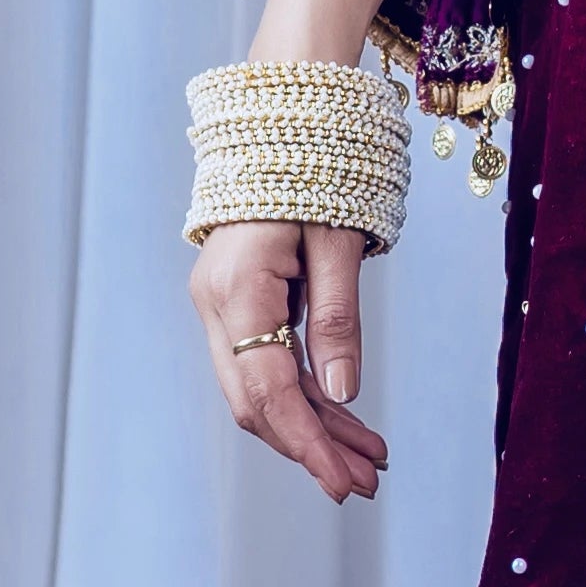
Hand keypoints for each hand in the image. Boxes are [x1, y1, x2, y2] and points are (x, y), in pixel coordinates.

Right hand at [192, 0, 405, 502]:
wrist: (283, 105)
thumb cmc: (316, 160)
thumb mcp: (339, 237)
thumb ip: (339, 317)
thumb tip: (342, 393)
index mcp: (238, 291)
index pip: (269, 392)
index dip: (308, 444)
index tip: (347, 481)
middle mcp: (216, 304)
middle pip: (257, 402)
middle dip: (311, 445)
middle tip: (367, 481)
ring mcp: (220, 303)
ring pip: (260, 386)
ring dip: (312, 424)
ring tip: (368, 458)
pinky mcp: (236, 297)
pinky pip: (264, 360)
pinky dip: (303, 391)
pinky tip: (342, 414)